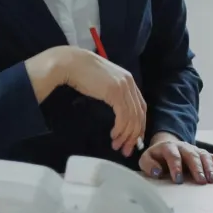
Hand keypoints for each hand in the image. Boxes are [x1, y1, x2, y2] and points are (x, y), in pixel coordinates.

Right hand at [26, 47, 146, 157]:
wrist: (71, 63)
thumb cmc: (83, 73)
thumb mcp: (104, 82)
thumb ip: (114, 92)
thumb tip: (118, 109)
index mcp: (129, 80)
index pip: (141, 106)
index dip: (139, 124)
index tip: (134, 139)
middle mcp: (129, 83)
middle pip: (139, 114)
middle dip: (134, 134)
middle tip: (127, 149)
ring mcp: (123, 87)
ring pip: (132, 118)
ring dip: (125, 135)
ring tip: (117, 145)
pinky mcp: (115, 92)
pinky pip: (123, 116)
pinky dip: (120, 129)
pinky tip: (113, 135)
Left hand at [139, 133, 212, 184]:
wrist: (166, 148)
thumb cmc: (157, 159)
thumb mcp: (146, 160)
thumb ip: (148, 165)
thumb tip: (156, 172)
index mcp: (168, 148)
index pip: (173, 155)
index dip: (176, 166)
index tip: (178, 179)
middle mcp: (183, 147)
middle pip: (191, 155)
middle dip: (197, 168)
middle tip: (200, 181)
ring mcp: (195, 150)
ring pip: (204, 155)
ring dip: (209, 167)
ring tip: (211, 180)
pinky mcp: (203, 154)